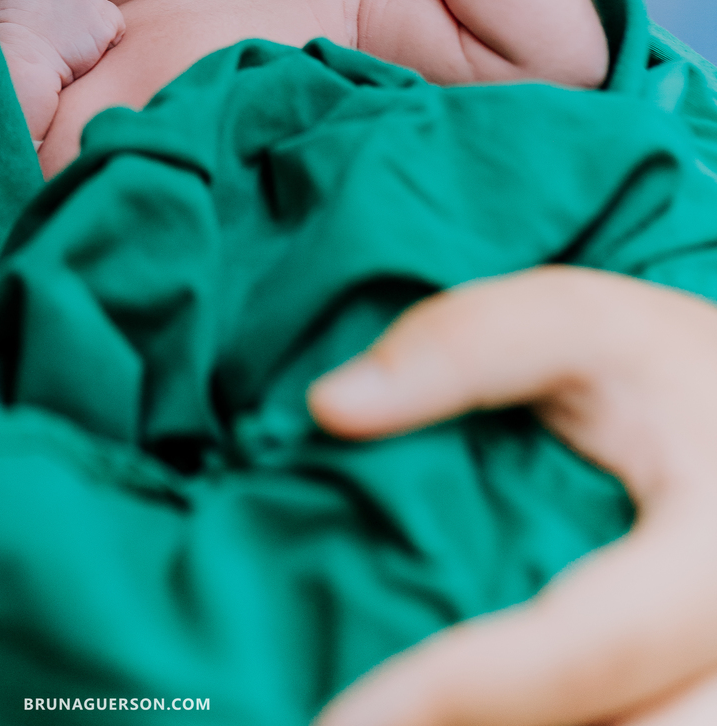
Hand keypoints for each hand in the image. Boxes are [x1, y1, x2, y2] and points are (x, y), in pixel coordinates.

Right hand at [0, 0, 124, 84]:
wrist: (21, 66)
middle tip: (48, 44)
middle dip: (64, 17)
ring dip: (83, 29)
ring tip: (63, 52)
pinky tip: (83, 57)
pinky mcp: (105, 16)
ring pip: (90, 9)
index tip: (30, 30)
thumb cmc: (4, 54)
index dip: (39, 12)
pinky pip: (113, 27)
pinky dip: (105, 44)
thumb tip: (28, 9)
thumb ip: (15, 2)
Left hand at [306, 270, 716, 725]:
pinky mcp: (708, 706)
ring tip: (404, 725)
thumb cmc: (666, 365)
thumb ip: (466, 347)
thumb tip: (330, 406)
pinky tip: (466, 721)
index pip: (586, 650)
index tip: (342, 721)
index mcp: (712, 557)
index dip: (458, 692)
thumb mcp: (579, 323)